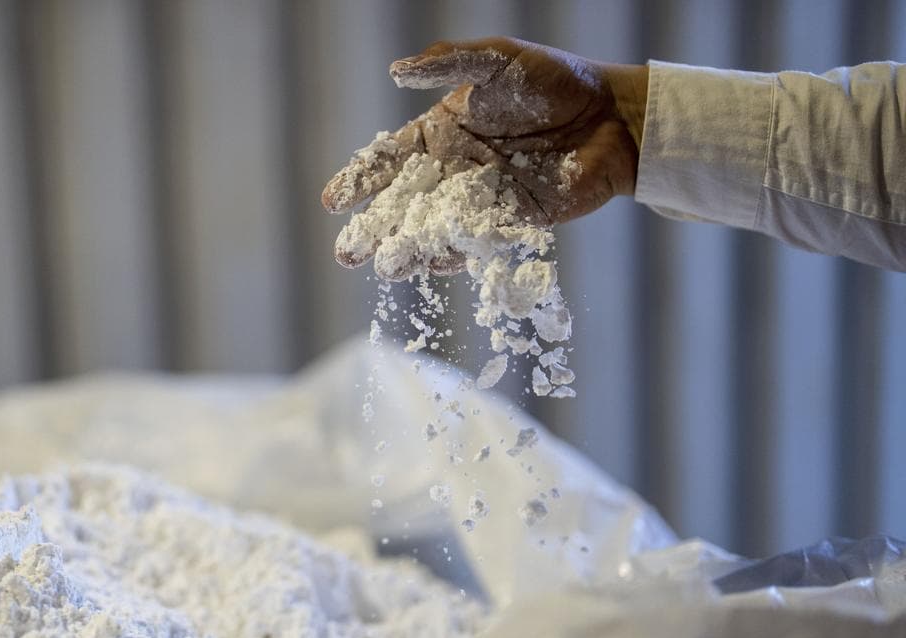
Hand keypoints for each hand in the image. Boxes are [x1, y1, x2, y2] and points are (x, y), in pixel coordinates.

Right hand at [321, 37, 647, 269]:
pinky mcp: (517, 224)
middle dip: (374, 230)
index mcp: (439, 134)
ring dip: (412, 250)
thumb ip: (450, 64)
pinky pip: (484, 242)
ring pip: (437, 232)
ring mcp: (483, 202)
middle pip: (403, 207)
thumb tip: (396, 70)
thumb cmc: (554, 80)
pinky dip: (462, 253)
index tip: (333, 201)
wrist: (614, 114)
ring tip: (390, 266)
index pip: (389, 161)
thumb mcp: (498, 61)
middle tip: (348, 254)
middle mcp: (453, 173)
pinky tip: (440, 262)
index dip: (360, 180)